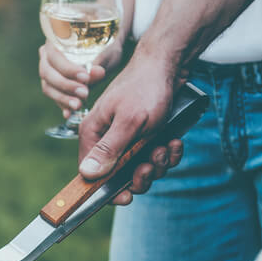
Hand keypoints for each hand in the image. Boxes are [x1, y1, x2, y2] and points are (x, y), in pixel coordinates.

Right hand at [38, 41, 121, 117]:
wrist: (106, 50)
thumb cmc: (106, 44)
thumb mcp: (106, 51)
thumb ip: (100, 60)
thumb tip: (95, 72)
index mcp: (55, 40)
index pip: (55, 56)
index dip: (67, 69)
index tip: (85, 77)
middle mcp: (46, 55)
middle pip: (47, 73)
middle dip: (66, 86)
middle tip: (84, 93)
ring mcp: (48, 71)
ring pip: (48, 87)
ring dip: (62, 98)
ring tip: (78, 105)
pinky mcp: (53, 86)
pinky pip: (53, 97)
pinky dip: (62, 105)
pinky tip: (69, 114)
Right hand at [77, 51, 184, 204]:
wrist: (169, 64)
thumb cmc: (146, 88)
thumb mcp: (130, 122)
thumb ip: (109, 150)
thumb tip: (87, 174)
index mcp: (94, 134)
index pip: (92, 175)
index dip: (108, 190)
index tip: (127, 196)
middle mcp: (106, 138)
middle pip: (118, 176)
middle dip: (141, 173)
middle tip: (153, 161)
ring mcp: (126, 138)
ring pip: (140, 167)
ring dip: (158, 162)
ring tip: (166, 144)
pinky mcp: (144, 136)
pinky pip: (154, 156)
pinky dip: (167, 153)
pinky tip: (174, 141)